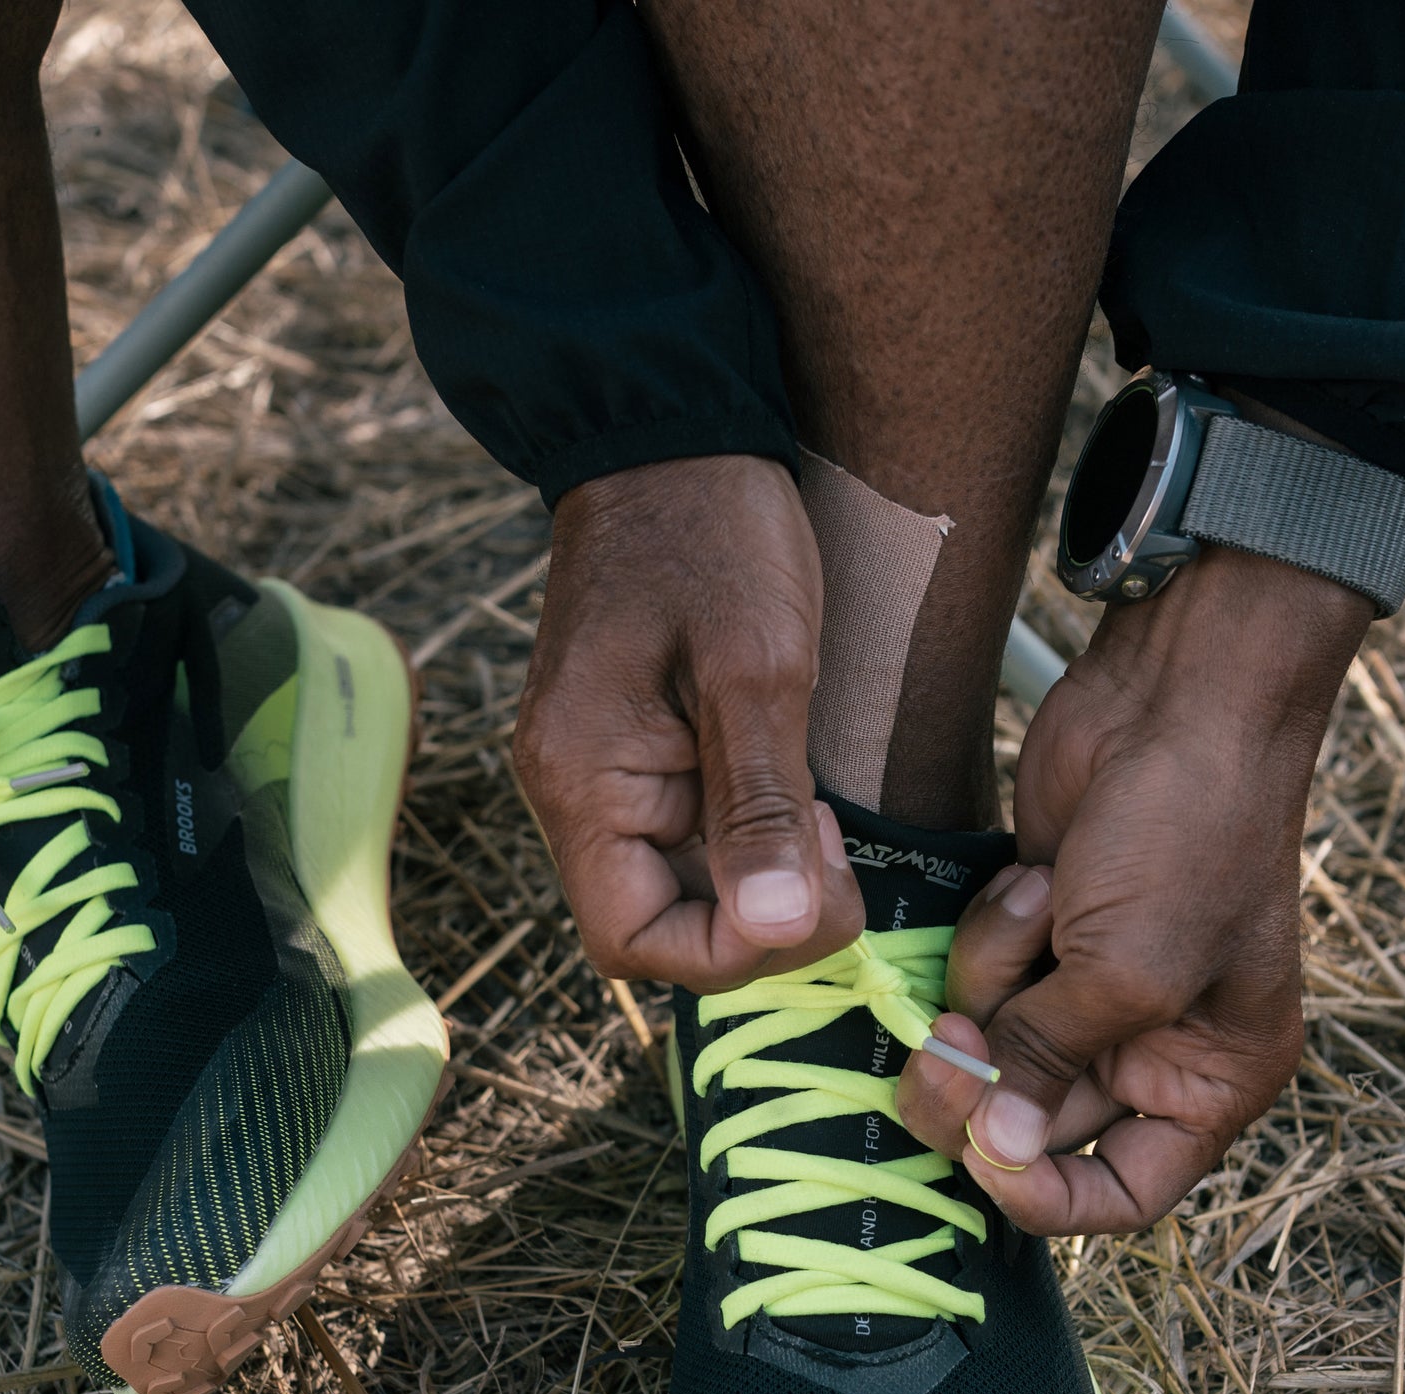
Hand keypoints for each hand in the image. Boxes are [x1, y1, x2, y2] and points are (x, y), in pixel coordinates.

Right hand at [515, 455, 864, 991]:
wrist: (672, 434)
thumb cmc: (712, 532)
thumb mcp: (757, 665)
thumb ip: (761, 803)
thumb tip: (776, 927)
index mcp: (582, 779)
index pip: (635, 942)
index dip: (733, 948)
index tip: (811, 884)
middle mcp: (574, 791)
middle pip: (658, 927)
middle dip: (757, 917)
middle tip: (829, 845)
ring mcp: (603, 773)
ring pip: (680, 889)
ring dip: (760, 882)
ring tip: (819, 815)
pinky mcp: (638, 752)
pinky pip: (689, 839)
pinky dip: (750, 842)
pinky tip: (798, 798)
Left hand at [894, 546, 1372, 1232]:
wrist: (1181, 696)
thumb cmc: (1189, 840)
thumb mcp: (1127, 975)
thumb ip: (1048, 1067)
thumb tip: (990, 1152)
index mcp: (1213, 1080)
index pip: (1122, 1195)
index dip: (1045, 1197)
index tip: (986, 1158)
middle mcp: (1154, 1046)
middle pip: (1033, 1126)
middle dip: (985, 1085)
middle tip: (944, 1047)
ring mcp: (1090, 985)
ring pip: (992, 1046)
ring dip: (996, 984)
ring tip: (1045, 906)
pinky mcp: (1039, 930)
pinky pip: (976, 974)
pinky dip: (992, 931)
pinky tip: (1037, 872)